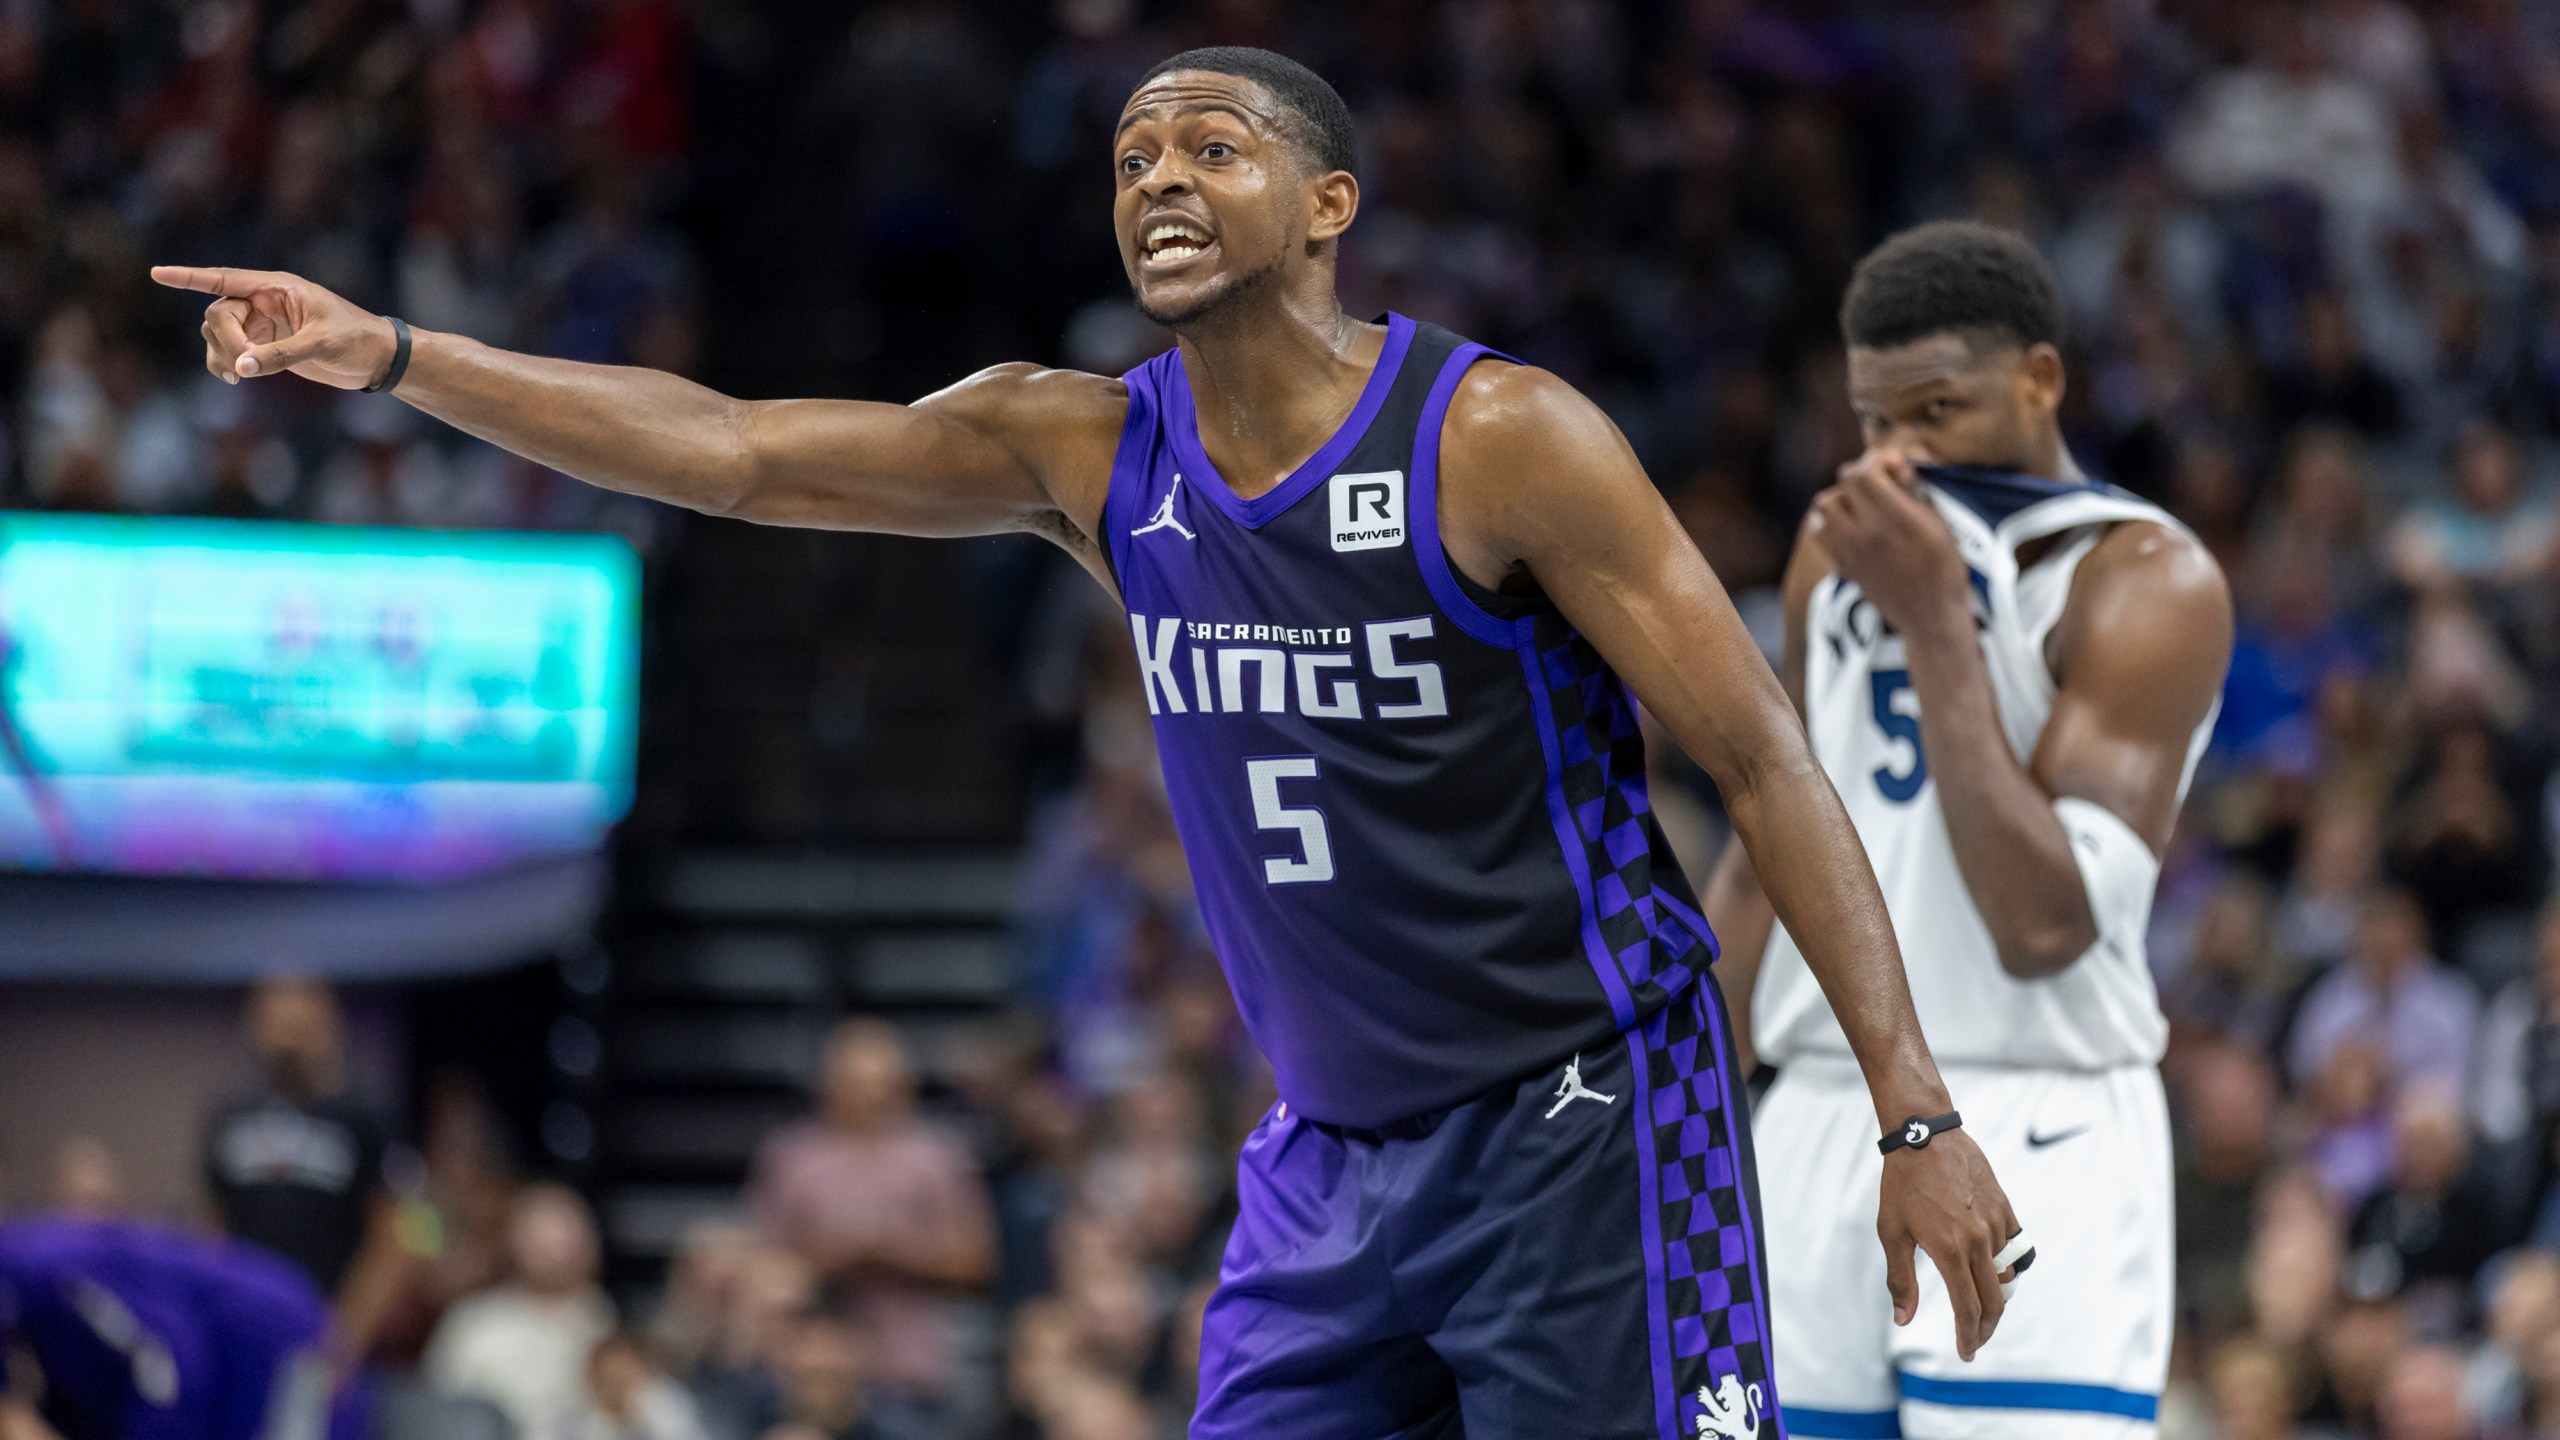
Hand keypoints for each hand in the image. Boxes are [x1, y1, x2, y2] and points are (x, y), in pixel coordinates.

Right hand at [149, 266, 398, 389]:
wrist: (376, 359)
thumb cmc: (356, 340)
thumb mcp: (321, 344)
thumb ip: (280, 355)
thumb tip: (241, 367)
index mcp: (278, 288)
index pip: (225, 279)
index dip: (190, 278)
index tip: (157, 275)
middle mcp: (265, 301)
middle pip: (218, 313)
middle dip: (223, 340)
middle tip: (241, 366)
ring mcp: (263, 324)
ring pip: (219, 334)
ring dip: (220, 354)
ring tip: (236, 377)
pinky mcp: (265, 345)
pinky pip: (231, 351)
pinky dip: (225, 364)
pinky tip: (234, 379)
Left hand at [1807, 448, 1969, 637]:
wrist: (1930, 617)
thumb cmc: (1944, 568)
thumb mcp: (1938, 524)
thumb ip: (1912, 492)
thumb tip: (1895, 467)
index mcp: (1897, 519)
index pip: (1862, 473)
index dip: (1876, 460)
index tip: (1893, 465)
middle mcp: (1868, 533)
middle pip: (1843, 484)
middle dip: (1862, 476)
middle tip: (1882, 484)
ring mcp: (1850, 550)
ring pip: (1823, 505)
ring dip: (1842, 498)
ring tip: (1863, 506)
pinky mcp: (1841, 564)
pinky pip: (1819, 531)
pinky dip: (1829, 522)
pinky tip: (1851, 526)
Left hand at [1876, 1129, 2020, 1361]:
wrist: (1925, 1134)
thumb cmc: (1902, 1183)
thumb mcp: (1891, 1232)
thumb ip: (1900, 1279)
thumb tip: (1902, 1320)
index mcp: (1948, 1250)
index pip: (1967, 1309)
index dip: (1968, 1337)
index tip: (1966, 1353)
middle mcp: (1978, 1241)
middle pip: (1994, 1301)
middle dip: (1986, 1328)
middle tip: (1974, 1340)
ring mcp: (1995, 1224)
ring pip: (2007, 1276)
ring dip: (1997, 1298)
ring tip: (1981, 1308)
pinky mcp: (2005, 1208)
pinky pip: (2016, 1248)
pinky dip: (2009, 1265)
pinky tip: (1993, 1270)